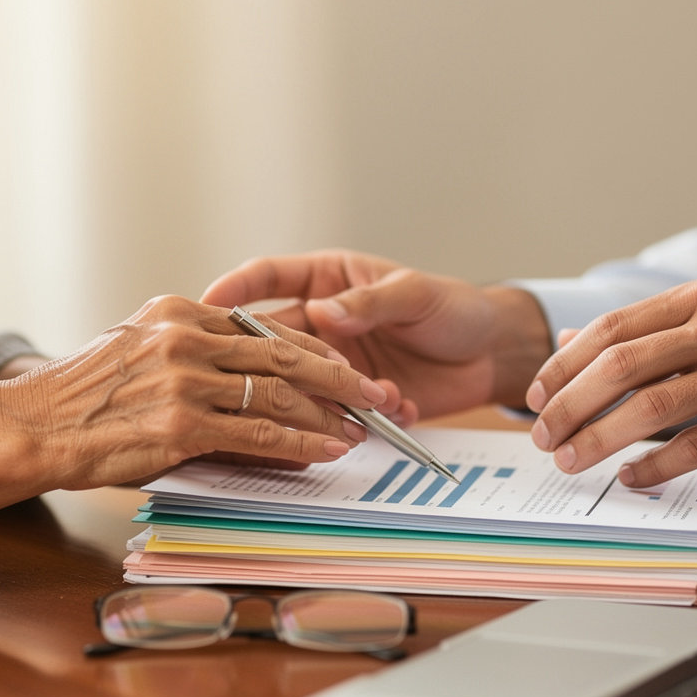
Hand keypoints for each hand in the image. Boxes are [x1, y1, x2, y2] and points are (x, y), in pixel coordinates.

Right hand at [7, 294, 389, 489]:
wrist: (35, 425)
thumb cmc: (84, 393)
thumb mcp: (139, 348)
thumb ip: (193, 350)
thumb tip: (242, 371)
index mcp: (181, 312)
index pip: (266, 327)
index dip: (313, 346)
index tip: (343, 360)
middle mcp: (188, 338)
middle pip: (284, 355)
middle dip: (338, 375)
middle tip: (372, 391)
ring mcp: (186, 380)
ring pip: (279, 395)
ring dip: (327, 414)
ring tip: (359, 427)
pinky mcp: (183, 424)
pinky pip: (259, 434)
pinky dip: (300, 443)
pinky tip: (325, 451)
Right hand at [201, 249, 552, 419]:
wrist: (490, 351)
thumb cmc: (452, 306)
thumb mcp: (414, 294)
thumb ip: (370, 302)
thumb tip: (323, 312)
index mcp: (328, 282)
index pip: (268, 278)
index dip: (234, 287)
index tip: (205, 301)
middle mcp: (323, 325)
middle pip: (274, 340)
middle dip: (278, 360)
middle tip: (282, 376)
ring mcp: (335, 365)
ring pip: (303, 385)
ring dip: (326, 397)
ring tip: (364, 399)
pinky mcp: (356, 400)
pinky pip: (342, 415)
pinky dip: (364, 419)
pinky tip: (399, 410)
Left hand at [525, 277, 696, 486]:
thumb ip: (649, 327)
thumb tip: (573, 340)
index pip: (611, 328)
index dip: (563, 364)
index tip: (535, 394)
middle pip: (619, 366)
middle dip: (568, 405)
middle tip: (542, 436)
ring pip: (651, 407)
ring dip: (598, 438)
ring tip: (570, 460)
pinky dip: (655, 466)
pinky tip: (631, 477)